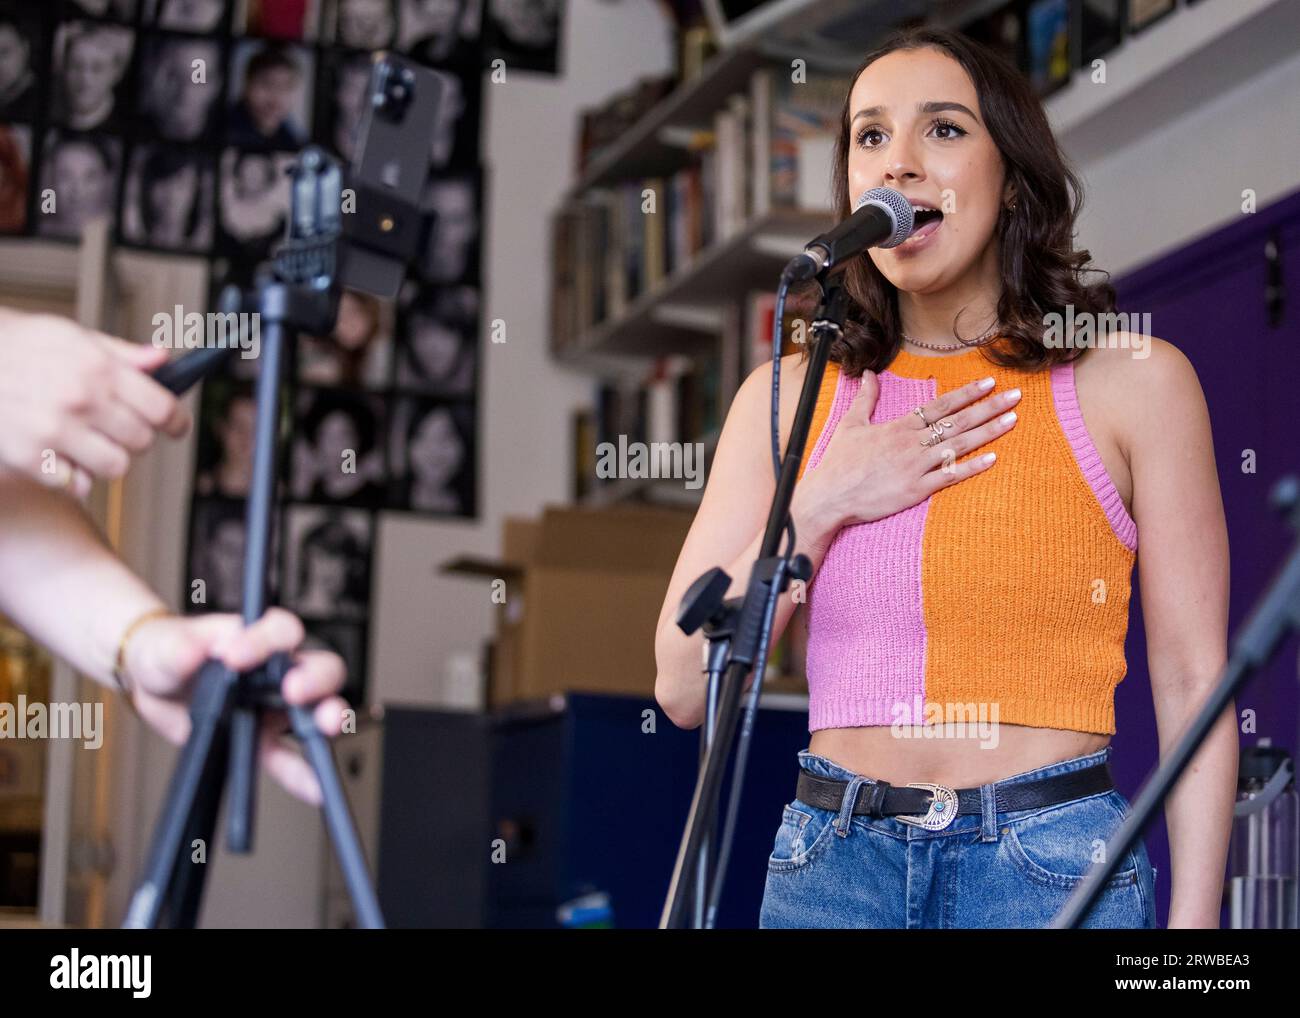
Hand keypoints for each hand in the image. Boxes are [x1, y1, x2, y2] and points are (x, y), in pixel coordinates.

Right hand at [0, 308, 190, 496]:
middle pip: (141, 440)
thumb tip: (162, 360)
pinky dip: (75, 477)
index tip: (176, 427)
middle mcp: (81, 400)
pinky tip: (63, 457)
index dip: (175, 421)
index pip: (161, 407)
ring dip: (109, 458)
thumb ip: (119, 353)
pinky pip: (78, 485)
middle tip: (119, 429)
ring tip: (90, 444)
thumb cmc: (16, 346)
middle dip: (137, 437)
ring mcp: (55, 432)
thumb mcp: (69, 335)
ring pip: (116, 466)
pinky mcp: (31, 458)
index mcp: (97, 368)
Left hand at [120, 607, 349, 804]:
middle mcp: (276, 671)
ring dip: (326, 717)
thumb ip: (179, 648)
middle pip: (320, 667)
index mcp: (257, 637)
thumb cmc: (169, 653)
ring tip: (325, 727)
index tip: (235, 657)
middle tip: (294, 691)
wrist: (155, 686)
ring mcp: (273, 708)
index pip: (280, 630)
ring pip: (316, 709)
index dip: (266, 641)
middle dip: (316, 679)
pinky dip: (303, 774)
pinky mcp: (259, 742)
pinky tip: (314, 786)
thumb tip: (191, 652)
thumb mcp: (166, 645)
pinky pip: (285, 759)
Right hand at [794, 373, 1021, 543]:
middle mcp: (912, 443)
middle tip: (1015, 396)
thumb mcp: (850, 424)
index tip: (989, 383)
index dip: (966, 394)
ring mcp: (916, 467)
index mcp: (899, 427)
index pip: (940, 405)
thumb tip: (871, 374)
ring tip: (1012, 420)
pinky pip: (949, 477)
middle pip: (957, 422)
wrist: (830, 496)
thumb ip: (865, 398)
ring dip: (987, 432)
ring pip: (958, 446)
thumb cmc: (839, 463)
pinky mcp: (916, 490)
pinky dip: (971, 468)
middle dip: (988, 407)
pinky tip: (992, 459)